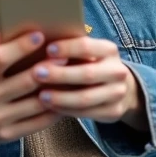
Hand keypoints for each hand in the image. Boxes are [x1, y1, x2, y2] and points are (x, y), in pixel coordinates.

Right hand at [0, 30, 62, 156]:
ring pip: (35, 104)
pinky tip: (65, 99)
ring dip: (56, 90)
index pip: (0, 58)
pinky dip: (55, 110)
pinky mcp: (8, 135)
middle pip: (23, 81)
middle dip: (47, 67)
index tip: (40, 35)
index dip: (21, 46)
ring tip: (71, 77)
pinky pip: (38, 122)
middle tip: (65, 56)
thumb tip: (5, 27)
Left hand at [33, 36, 147, 131]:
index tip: (47, 49)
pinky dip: (66, 110)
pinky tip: (51, 107)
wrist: (118, 87)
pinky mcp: (114, 111)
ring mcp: (117, 93)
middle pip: (87, 74)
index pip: (87, 46)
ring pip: (85, 98)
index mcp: (109, 50)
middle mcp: (117, 71)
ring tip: (41, 96)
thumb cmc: (90, 64)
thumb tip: (38, 43)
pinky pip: (86, 113)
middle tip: (36, 73)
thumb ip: (69, 50)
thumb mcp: (86, 53)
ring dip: (61, 97)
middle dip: (60, 75)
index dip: (67, 48)